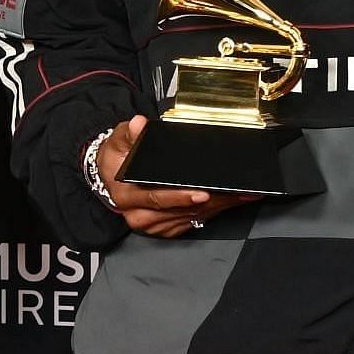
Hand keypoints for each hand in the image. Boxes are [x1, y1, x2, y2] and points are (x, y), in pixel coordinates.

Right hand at [98, 115, 258, 236]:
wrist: (112, 176)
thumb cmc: (119, 158)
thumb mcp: (120, 140)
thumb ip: (130, 133)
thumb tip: (140, 124)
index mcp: (126, 196)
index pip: (156, 198)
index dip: (180, 197)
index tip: (202, 193)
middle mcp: (139, 215)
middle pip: (180, 211)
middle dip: (212, 201)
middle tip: (236, 191)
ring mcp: (154, 225)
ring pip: (191, 218)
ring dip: (218, 206)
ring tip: (240, 194)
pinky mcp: (166, 228)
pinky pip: (193, 222)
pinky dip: (213, 212)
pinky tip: (229, 201)